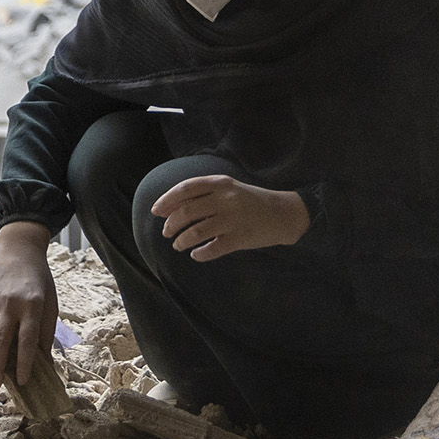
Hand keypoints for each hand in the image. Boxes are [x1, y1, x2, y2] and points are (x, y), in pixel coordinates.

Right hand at [0, 222, 57, 390]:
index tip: (23, 381)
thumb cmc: (39, 280)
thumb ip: (47, 331)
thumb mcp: (51, 303)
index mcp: (32, 306)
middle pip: (0, 340)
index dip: (25, 362)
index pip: (27, 339)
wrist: (19, 251)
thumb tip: (45, 362)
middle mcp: (10, 304)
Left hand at [150, 176, 308, 260]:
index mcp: (220, 183)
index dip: (166, 200)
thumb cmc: (249, 200)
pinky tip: (196, 255)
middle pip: (186, 212)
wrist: (282, 213)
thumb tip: (169, 206)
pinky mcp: (240, 238)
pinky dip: (200, 254)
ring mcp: (232, 219)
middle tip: (166, 232)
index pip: (185, 189)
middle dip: (170, 224)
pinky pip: (212, 249)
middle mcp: (225, 199)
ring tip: (178, 245)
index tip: (155, 211)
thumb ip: (202, 193)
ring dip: (182, 241)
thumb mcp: (228, 188)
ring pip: (196, 232)